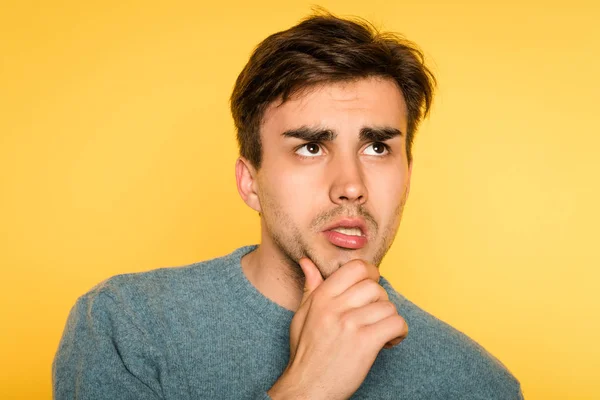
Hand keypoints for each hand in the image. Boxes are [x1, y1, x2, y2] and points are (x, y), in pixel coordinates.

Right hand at [267, 257, 407, 399]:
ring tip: (381, 332)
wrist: (307, 388)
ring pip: (387, 305)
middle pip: (374, 287)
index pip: (355, 268)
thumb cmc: (306, 352)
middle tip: (375, 316)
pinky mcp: (364, 343)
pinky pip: (395, 323)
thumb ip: (310, 287)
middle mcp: (335, 307)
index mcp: (321, 297)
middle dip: (381, 301)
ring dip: (390, 319)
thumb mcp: (302, 315)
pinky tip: (389, 341)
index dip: (370, 275)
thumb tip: (307, 262)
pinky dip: (399, 332)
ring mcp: (350, 324)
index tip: (372, 288)